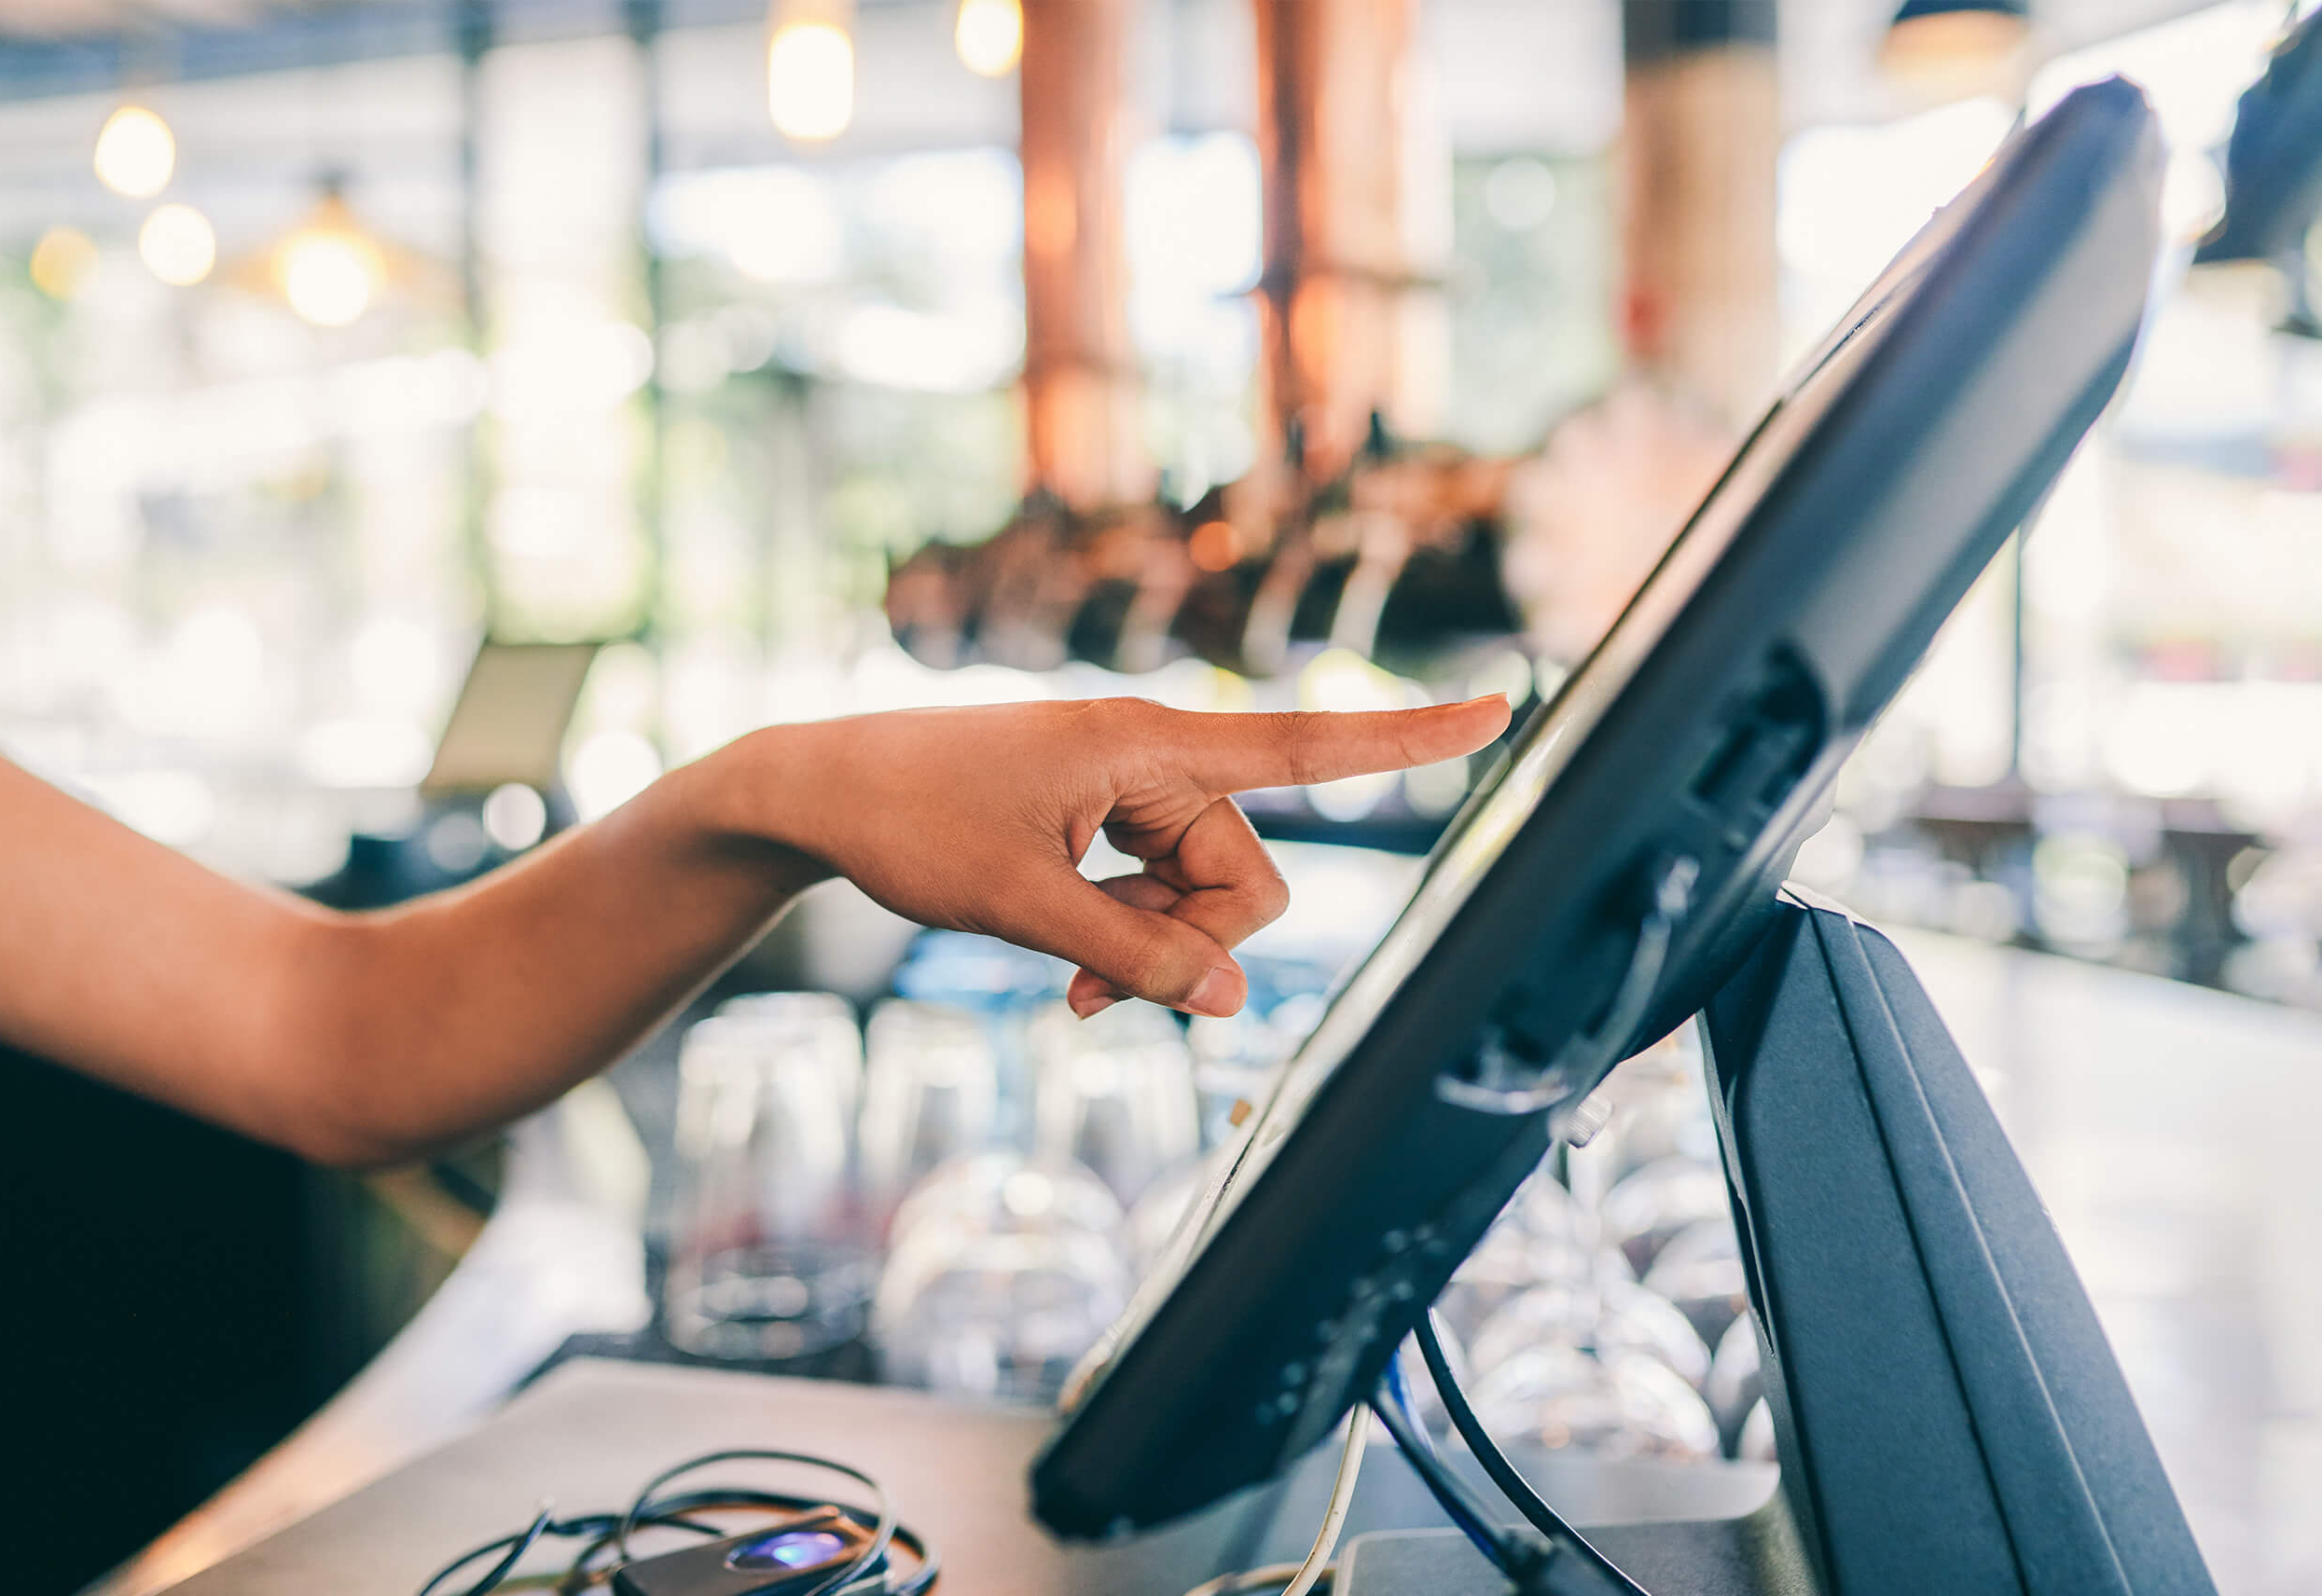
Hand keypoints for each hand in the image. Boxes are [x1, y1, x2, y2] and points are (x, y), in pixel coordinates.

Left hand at [729, 695, 1509, 1018]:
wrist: (819, 788)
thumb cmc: (906, 821)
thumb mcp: (1018, 904)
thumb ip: (1130, 954)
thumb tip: (1230, 1006)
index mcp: (1147, 744)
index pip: (1306, 745)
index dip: (1409, 740)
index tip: (1503, 708)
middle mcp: (1155, 758)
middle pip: (1246, 879)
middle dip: (1192, 946)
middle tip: (1094, 988)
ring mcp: (1130, 792)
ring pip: (1204, 902)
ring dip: (1150, 955)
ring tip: (1066, 985)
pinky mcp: (1105, 821)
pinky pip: (1160, 897)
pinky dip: (1127, 941)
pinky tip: (1068, 972)